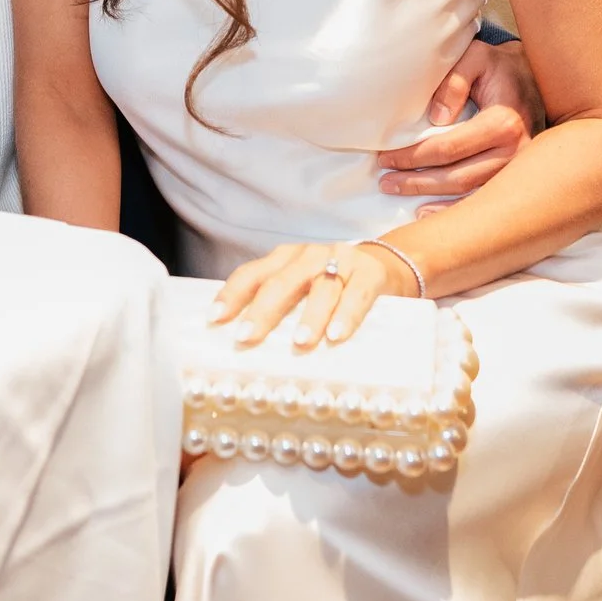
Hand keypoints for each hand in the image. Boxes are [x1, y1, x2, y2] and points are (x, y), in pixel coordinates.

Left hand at [209, 240, 414, 351]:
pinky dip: (346, 315)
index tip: (215, 319)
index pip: (252, 273)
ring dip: (309, 316)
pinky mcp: (370, 273)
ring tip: (299, 343)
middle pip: (281, 281)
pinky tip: (336, 335)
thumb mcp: (302, 290)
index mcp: (285, 259)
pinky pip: (357, 294)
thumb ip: (279, 308)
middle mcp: (309, 255)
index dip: (232, 295)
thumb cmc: (333, 287)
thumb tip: (243, 345)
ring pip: (321, 287)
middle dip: (262, 311)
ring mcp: (341, 261)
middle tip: (247, 337)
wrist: (387, 266)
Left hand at [379, 34, 542, 206]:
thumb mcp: (476, 58)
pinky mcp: (519, 176)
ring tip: (400, 194)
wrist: (537, 77)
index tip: (386, 158)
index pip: (448, 148)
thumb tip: (436, 117)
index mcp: (503, 122)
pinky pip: (485, 199)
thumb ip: (454, 81)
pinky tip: (430, 211)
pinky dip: (457, 209)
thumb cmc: (500, 67)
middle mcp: (515, 151)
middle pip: (457, 177)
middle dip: (416, 182)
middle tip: (385, 182)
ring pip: (470, 193)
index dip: (413, 157)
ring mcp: (519, 169)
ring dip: (432, 199)